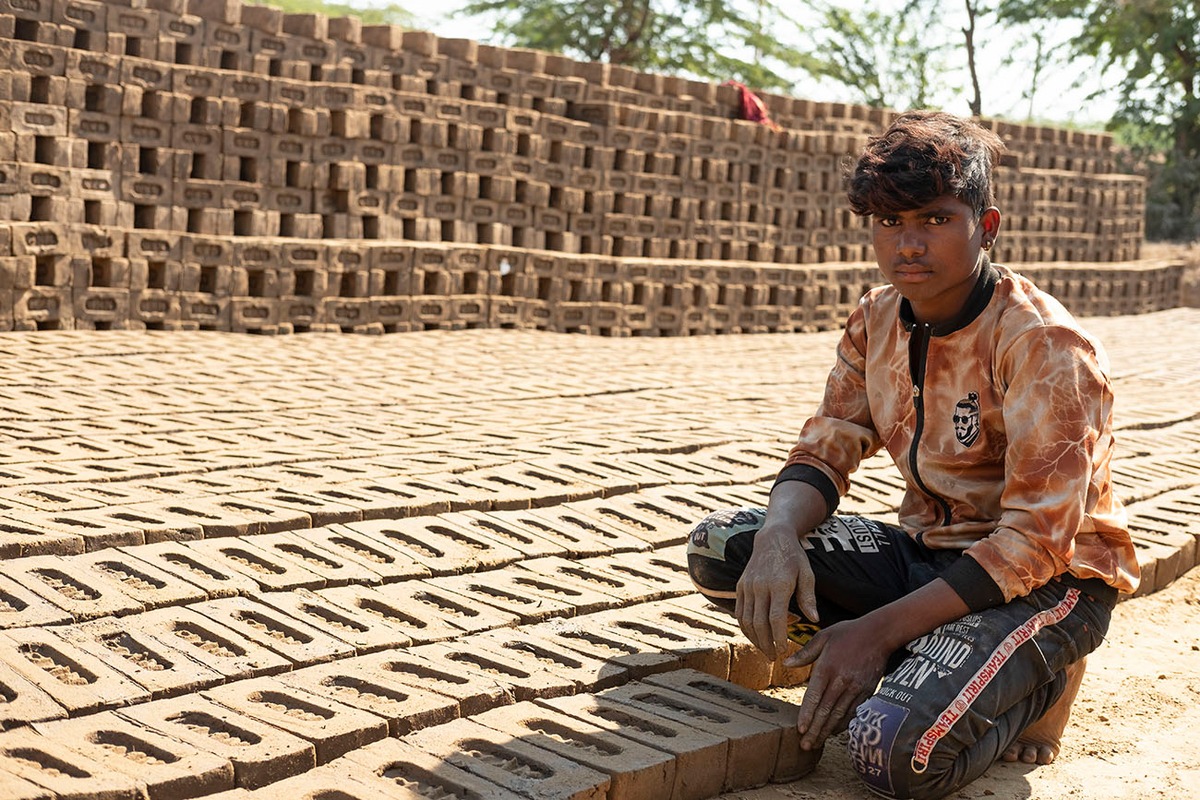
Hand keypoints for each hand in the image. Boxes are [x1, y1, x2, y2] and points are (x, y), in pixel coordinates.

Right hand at [735, 524, 818, 660]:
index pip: (776, 617)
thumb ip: (808, 598)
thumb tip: (814, 620)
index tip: (783, 651)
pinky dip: (745, 627)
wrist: (772, 538)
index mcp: (779, 584)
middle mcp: (760, 586)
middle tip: (773, 657)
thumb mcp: (807, 574)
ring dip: (754, 638)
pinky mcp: (740, 586)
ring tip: (764, 650)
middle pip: (759, 622)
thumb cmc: (794, 557)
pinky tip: (753, 636)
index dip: (778, 637)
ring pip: (746, 620)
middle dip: (765, 643)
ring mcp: (748, 586)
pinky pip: (739, 611)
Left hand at [788, 617, 891, 750]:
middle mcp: (842, 681)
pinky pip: (853, 712)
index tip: (799, 729)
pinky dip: (843, 724)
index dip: (807, 715)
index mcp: (827, 667)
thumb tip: (785, 663)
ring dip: (827, 731)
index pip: (815, 697)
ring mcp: (856, 688)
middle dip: (815, 730)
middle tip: (805, 746)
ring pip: (839, 715)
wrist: (879, 633)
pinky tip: (834, 732)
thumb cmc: (848, 633)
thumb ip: (804, 653)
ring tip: (816, 743)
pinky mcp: (867, 691)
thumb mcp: (823, 637)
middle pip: (826, 711)